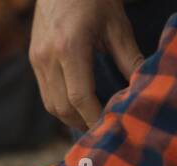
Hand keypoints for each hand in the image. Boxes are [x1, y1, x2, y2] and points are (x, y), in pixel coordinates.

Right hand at [30, 0, 144, 129]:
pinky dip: (61, 104)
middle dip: (83, 123)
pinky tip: (79, 104)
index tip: (111, 127)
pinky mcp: (33, 58)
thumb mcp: (117, 24)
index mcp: (70, 47)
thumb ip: (129, 58)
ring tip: (92, 120)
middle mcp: (48, 57)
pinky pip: (45, 92)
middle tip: (104, 130)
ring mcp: (37, 59)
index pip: (80, 97)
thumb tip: (143, 87)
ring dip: (70, 117)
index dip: (95, 117)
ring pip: (50, 105)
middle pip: (62, 107)